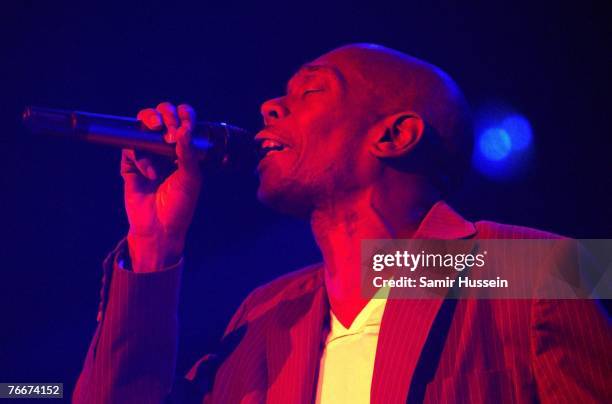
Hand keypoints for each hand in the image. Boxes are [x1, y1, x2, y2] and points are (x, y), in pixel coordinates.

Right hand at [121, 102, 201, 271]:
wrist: (160, 228)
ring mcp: (146, 155)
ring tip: (158, 130)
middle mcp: (165, 149)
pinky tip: (151, 174)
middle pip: (160, 117)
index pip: (183, 122)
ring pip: (142, 126)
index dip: (183, 114)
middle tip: (167, 124)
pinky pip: (131, 150)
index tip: (186, 117)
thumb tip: (182, 129)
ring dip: (150, 123)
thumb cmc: (180, 205)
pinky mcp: (130, 165)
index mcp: (184, 149)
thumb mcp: (191, 178)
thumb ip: (188, 153)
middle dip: (164, 113)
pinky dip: (141, 159)